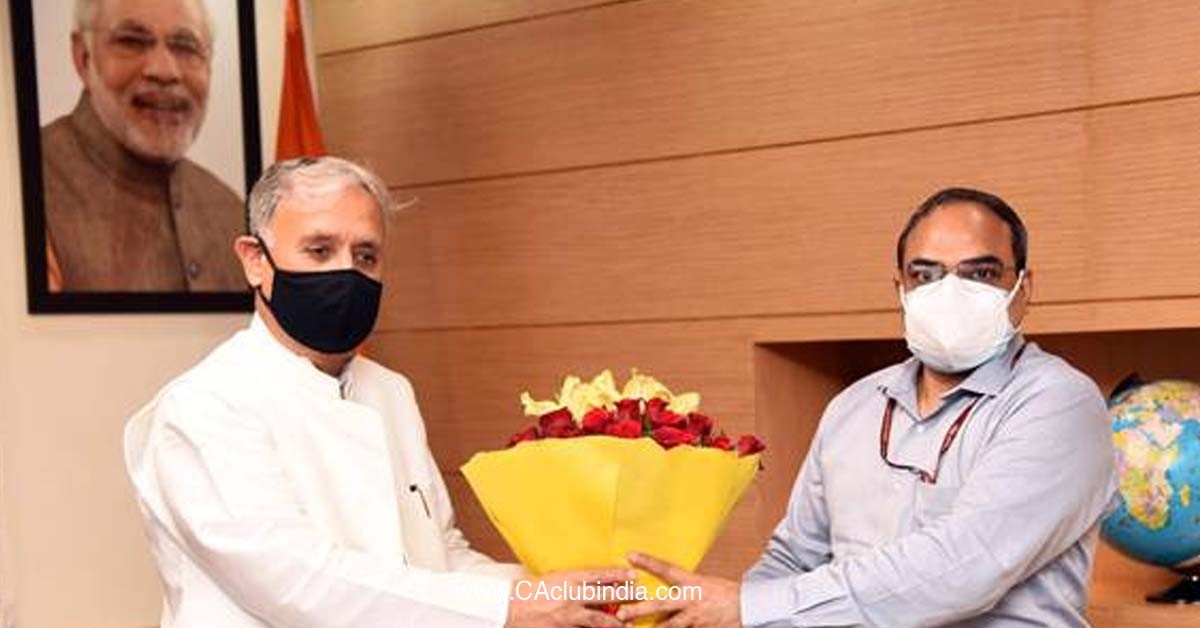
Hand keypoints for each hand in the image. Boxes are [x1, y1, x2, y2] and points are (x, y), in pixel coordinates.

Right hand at [506, 567, 634, 627]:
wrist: (508, 606)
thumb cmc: (531, 590)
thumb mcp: (554, 578)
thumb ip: (574, 580)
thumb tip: (597, 581)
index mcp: (568, 579)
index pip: (599, 575)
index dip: (618, 575)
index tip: (633, 575)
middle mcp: (571, 596)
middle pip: (605, 597)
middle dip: (624, 597)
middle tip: (640, 596)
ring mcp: (567, 616)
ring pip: (598, 621)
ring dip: (615, 623)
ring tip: (627, 625)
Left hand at [617, 553, 740, 627]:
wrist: (749, 607)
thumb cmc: (726, 593)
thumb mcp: (705, 583)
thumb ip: (685, 586)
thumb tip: (666, 583)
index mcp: (692, 582)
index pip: (666, 569)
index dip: (648, 562)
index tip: (630, 555)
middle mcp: (691, 600)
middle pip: (660, 604)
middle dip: (639, 609)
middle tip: (621, 612)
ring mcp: (696, 618)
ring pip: (670, 626)